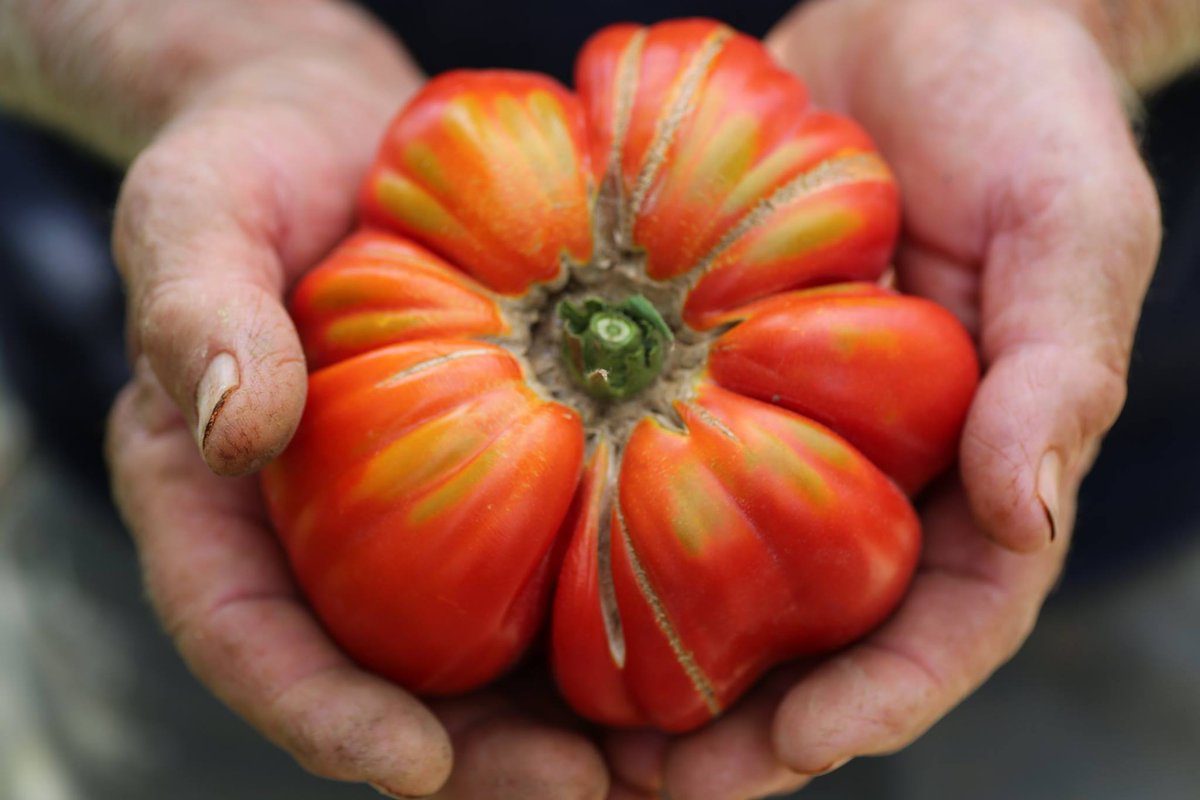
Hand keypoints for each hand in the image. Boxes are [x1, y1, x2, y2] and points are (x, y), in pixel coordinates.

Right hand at [105, 15, 609, 798]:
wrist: (341, 134)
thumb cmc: (250, 168)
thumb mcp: (197, 212)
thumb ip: (196, 309)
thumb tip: (229, 424)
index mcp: (215, 503)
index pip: (247, 636)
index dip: (319, 716)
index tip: (410, 764)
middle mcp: (317, 535)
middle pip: (381, 682)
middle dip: (474, 760)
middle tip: (580, 793)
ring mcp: (412, 516)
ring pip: (476, 653)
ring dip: (561, 723)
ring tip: (662, 762)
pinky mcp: (497, 473)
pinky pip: (546, 562)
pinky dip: (610, 614)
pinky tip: (689, 638)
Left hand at [604, 0, 1161, 795]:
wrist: (930, 13)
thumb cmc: (1023, 108)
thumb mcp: (1073, 223)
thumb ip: (1064, 367)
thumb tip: (1024, 512)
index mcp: (982, 468)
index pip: (943, 624)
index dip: (875, 703)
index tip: (789, 754)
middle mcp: (881, 469)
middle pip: (819, 633)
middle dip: (744, 724)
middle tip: (647, 786)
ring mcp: (792, 425)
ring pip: (728, 574)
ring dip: (660, 656)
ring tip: (574, 726)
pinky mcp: (715, 367)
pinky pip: (662, 463)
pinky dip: (611, 527)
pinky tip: (536, 565)